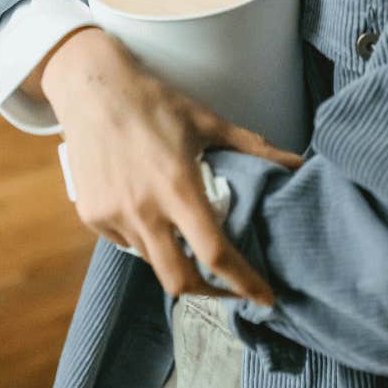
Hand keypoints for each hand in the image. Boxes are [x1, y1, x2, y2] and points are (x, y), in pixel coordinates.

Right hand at [40, 27, 302, 305]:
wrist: (93, 89)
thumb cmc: (155, 102)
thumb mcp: (207, 121)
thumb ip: (252, 147)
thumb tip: (296, 163)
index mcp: (178, 187)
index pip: (216, 253)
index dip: (244, 282)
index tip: (264, 298)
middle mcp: (145, 210)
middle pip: (179, 280)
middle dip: (208, 293)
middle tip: (227, 286)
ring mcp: (114, 216)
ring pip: (152, 261)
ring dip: (174, 258)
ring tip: (184, 235)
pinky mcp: (92, 216)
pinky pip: (125, 242)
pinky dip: (145, 237)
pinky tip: (149, 211)